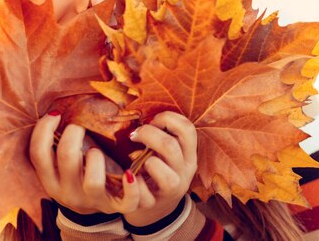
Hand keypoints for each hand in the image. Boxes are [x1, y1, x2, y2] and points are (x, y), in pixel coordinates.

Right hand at [29, 112, 139, 214]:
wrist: (90, 210)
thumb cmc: (75, 175)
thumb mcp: (59, 165)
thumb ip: (57, 143)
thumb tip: (58, 109)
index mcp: (50, 180)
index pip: (38, 153)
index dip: (44, 129)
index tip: (56, 114)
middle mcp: (67, 192)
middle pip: (66, 157)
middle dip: (75, 133)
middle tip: (80, 125)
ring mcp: (91, 201)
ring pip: (93, 181)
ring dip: (96, 157)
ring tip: (96, 151)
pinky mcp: (115, 207)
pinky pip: (126, 202)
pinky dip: (131, 187)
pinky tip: (130, 172)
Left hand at [123, 111, 197, 226]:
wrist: (155, 207)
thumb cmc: (158, 170)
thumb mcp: (166, 151)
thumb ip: (162, 134)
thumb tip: (143, 111)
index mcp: (189, 153)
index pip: (187, 128)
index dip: (167, 118)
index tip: (152, 120)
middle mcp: (185, 170)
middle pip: (170, 145)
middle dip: (148, 134)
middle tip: (135, 135)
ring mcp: (173, 187)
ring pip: (163, 171)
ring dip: (145, 160)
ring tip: (135, 157)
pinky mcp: (156, 202)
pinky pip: (146, 192)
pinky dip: (134, 180)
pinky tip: (129, 174)